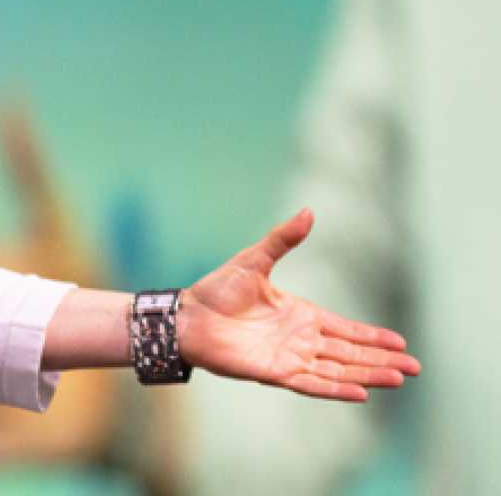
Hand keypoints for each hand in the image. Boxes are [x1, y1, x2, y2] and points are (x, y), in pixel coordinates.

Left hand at [180, 208, 418, 400]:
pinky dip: (336, 388)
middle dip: (382, 360)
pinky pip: (312, 383)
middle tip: (414, 367)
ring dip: (368, 375)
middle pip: (350, 353)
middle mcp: (300, 339)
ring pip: (338, 370)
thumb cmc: (218, 289)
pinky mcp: (275, 373)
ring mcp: (289, 357)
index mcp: (300, 315)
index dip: (372, 337)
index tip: (400, 343)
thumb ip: (283, 239)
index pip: (345, 329)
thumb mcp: (255, 259)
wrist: (188, 316)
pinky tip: (362, 392)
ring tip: (399, 378)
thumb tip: (308, 211)